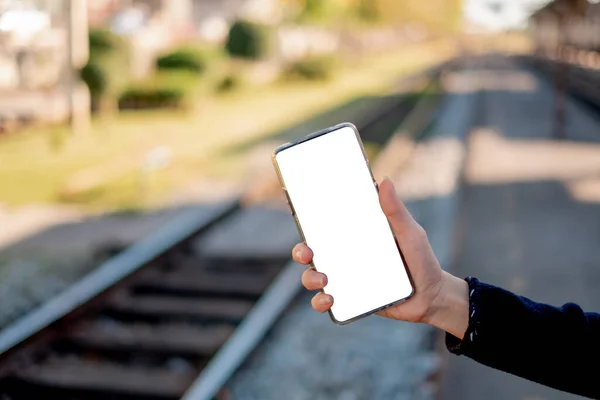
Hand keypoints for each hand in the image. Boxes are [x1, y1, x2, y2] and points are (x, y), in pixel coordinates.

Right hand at [292, 177, 467, 336]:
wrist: (432, 296)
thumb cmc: (421, 259)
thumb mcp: (409, 232)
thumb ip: (395, 210)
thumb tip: (384, 181)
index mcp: (354, 238)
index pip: (323, 228)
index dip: (307, 223)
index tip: (301, 218)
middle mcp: (345, 258)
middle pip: (310, 253)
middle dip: (300, 252)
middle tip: (307, 253)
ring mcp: (346, 280)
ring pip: (313, 278)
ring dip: (309, 279)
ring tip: (323, 280)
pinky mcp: (350, 301)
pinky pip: (326, 302)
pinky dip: (321, 303)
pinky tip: (330, 300)